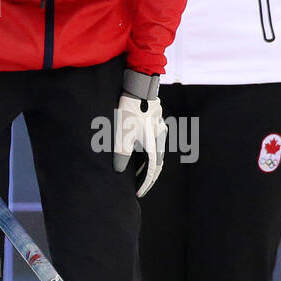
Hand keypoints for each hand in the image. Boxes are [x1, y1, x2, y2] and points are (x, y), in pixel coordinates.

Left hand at [113, 69, 166, 197]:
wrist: (139, 85)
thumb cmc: (130, 112)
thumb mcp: (123, 135)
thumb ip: (121, 155)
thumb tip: (119, 170)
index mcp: (154, 144)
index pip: (153, 170)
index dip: (146, 184)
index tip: (140, 194)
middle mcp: (160, 137)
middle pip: (157, 161)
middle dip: (149, 174)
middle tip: (140, 184)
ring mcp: (159, 126)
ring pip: (156, 149)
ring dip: (148, 160)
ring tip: (137, 168)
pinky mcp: (155, 117)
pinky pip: (153, 137)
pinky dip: (147, 147)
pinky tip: (137, 145)